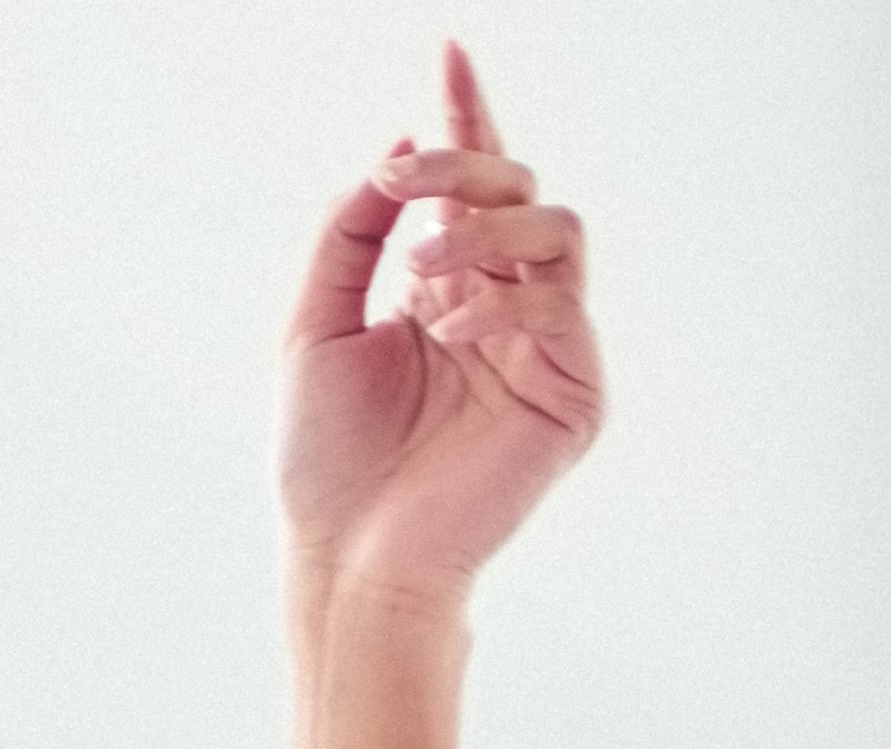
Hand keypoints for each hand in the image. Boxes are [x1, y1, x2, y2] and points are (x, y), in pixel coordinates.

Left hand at [279, 46, 605, 620]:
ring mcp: (547, 347)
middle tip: (403, 182)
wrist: (346, 556)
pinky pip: (561, 306)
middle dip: (463, 170)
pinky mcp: (575, 394)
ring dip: (482, 231)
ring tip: (420, 275)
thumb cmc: (327, 460)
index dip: (465, 117)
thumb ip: (349, 236)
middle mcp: (504, 307)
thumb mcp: (315, 326)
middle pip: (520, 189)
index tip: (448, 50)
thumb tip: (396, 152)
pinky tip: (448, 333)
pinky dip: (500, 302)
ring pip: (556, 229)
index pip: (471, 187)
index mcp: (446, 288)